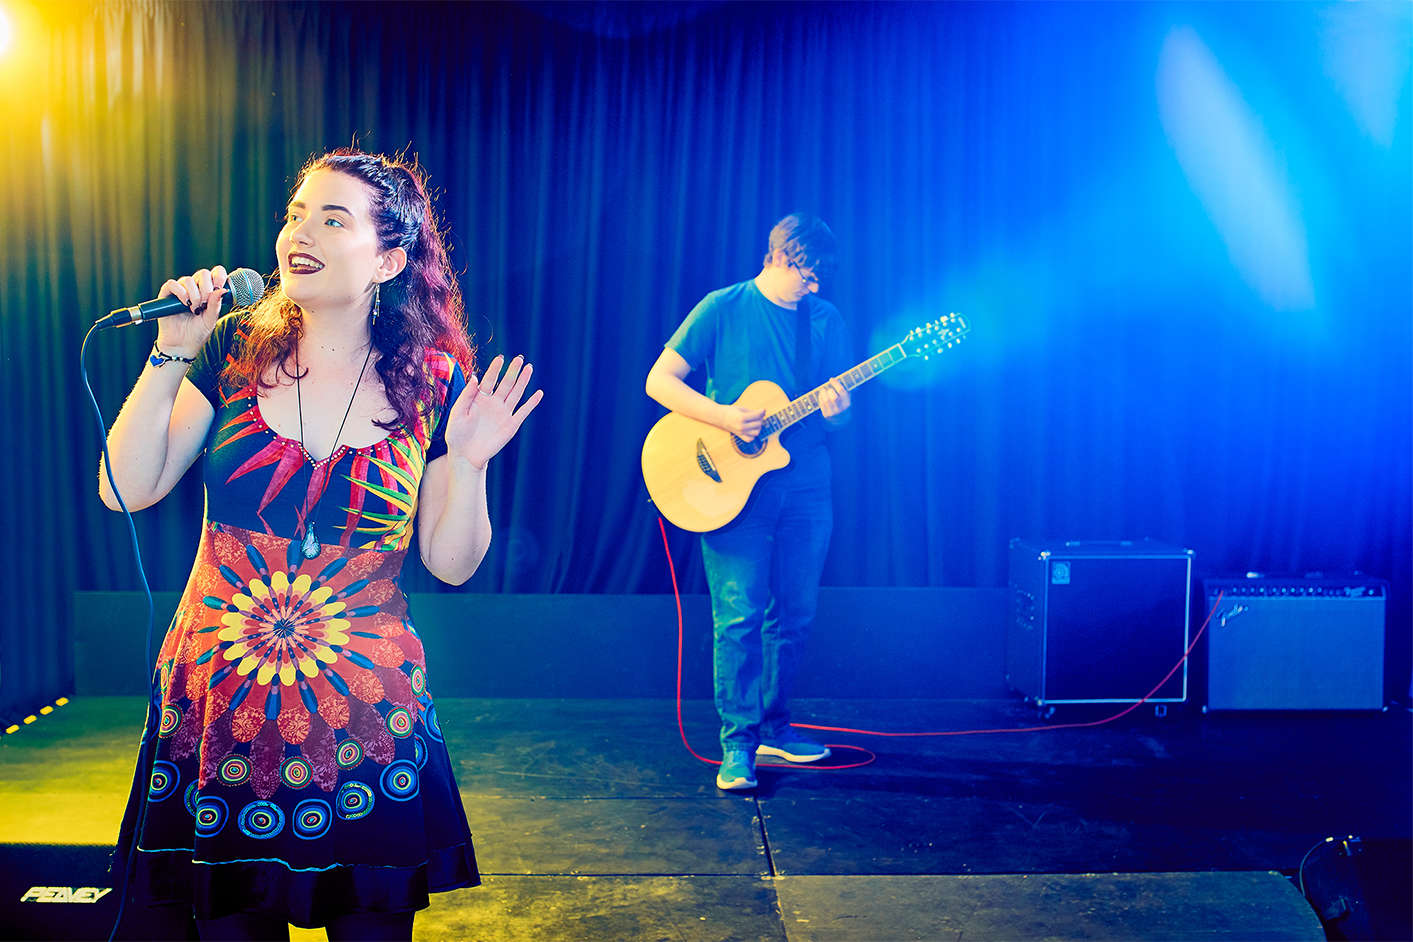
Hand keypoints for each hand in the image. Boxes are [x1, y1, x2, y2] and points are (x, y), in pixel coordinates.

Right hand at [154, 266, 227, 356]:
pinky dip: (180, 292)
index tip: (220, 286)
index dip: (219, 275)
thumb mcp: (211, 318)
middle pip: (203, 273)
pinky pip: (172, 284)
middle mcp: (195, 288)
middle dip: (207, 289)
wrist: (182, 344)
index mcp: (208, 291)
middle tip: (205, 304)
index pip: (215, 272)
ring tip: (194, 309)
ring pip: (189, 280)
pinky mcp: (167, 294)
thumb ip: (216, 304)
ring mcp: (181, 290)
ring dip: (194, 295)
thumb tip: (223, 290)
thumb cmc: (198, 331)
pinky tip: (185, 303)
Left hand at [445, 354, 543, 468]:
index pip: (489, 380)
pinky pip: (523, 412)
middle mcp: (493, 403)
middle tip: (520, 359)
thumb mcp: (457, 413)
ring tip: (529, 368)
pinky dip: (531, 403)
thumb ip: (466, 395)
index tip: (501, 358)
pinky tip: (539, 394)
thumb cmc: (457, 434)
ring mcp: (503, 413)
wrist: (466, 455)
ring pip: (515, 394)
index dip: (495, 369)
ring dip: (523, 381)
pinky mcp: (511, 425)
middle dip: (512, 371)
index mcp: (479, 398)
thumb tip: (475, 377)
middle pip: (505, 384)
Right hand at [719, 404, 765, 440]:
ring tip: (755, 422)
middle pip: (758, 424)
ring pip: (757, 432)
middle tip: (758, 415)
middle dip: (760, 419)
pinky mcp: (740, 436)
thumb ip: (752, 411)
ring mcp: (741, 432)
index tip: (763, 409)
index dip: (762, 411)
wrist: (720, 417)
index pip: (757, 415)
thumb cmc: (730, 411)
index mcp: (742, 417)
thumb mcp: (742, 408)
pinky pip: (751, 438)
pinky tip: (751, 429)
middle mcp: (742, 426)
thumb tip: (763, 412)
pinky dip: (753, 434)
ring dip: (758, 427)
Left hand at [819, 378, 850, 418]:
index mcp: (847, 403)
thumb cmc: (843, 404)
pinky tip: (821, 395)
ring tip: (823, 390)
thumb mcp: (846, 398)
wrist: (841, 420)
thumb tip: (835, 379)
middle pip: (834, 397)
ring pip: (826, 400)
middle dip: (830, 391)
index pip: (841, 391)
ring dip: (823, 393)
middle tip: (828, 389)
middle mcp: (841, 408)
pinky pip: (821, 404)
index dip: (836, 383)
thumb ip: (843, 389)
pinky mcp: (826, 415)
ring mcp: (833, 412)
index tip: (831, 379)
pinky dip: (820, 398)